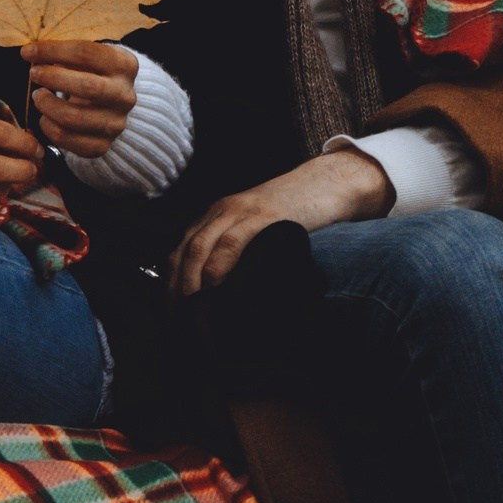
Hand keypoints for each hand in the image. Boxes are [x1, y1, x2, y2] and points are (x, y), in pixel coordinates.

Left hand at [24, 38, 136, 159]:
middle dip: (53, 78)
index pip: (86, 53)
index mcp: (124, 65)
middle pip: (87, 87)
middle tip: (33, 74)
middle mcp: (125, 96)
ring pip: (74, 118)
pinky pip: (67, 139)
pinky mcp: (102, 145)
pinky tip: (45, 118)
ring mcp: (116, 124)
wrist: (112, 106)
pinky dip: (49, 128)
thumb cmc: (90, 74)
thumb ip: (62, 54)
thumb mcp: (86, 58)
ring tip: (39, 96)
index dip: (53, 51)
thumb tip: (31, 54)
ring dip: (47, 105)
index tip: (27, 52)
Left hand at [173, 149, 392, 297]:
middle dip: (178, 288)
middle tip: (179, 319)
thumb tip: (229, 295)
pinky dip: (220, 267)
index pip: (181, 250)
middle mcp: (223, 211)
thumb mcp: (260, 231)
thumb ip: (241, 255)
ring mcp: (241, 211)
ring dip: (193, 282)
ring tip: (194, 310)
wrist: (329, 183)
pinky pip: (232, 242)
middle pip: (186, 251)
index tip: (173, 310)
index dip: (172, 282)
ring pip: (201, 247)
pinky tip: (217, 288)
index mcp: (218, 215)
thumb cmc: (298, 215)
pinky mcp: (263, 215)